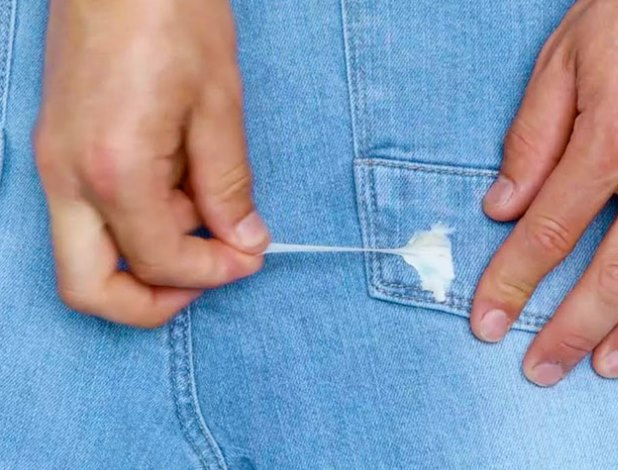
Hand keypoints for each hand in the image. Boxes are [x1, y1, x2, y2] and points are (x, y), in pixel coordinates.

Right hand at [35, 0, 268, 326]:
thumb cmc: (170, 15)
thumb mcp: (218, 105)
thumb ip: (228, 185)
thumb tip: (244, 239)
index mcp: (114, 170)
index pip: (161, 262)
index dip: (213, 273)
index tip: (249, 257)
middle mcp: (69, 178)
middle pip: (89, 289)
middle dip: (152, 302)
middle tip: (208, 274)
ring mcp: (55, 164)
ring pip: (85, 258)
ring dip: (147, 258)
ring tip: (202, 213)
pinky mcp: (59, 150)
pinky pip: (89, 219)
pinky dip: (134, 226)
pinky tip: (177, 189)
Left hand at [471, 0, 617, 384]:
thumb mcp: (563, 62)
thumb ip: (532, 139)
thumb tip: (502, 205)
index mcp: (610, 139)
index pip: (547, 233)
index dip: (512, 283)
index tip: (487, 322)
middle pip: (612, 273)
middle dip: (571, 330)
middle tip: (541, 369)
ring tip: (602, 366)